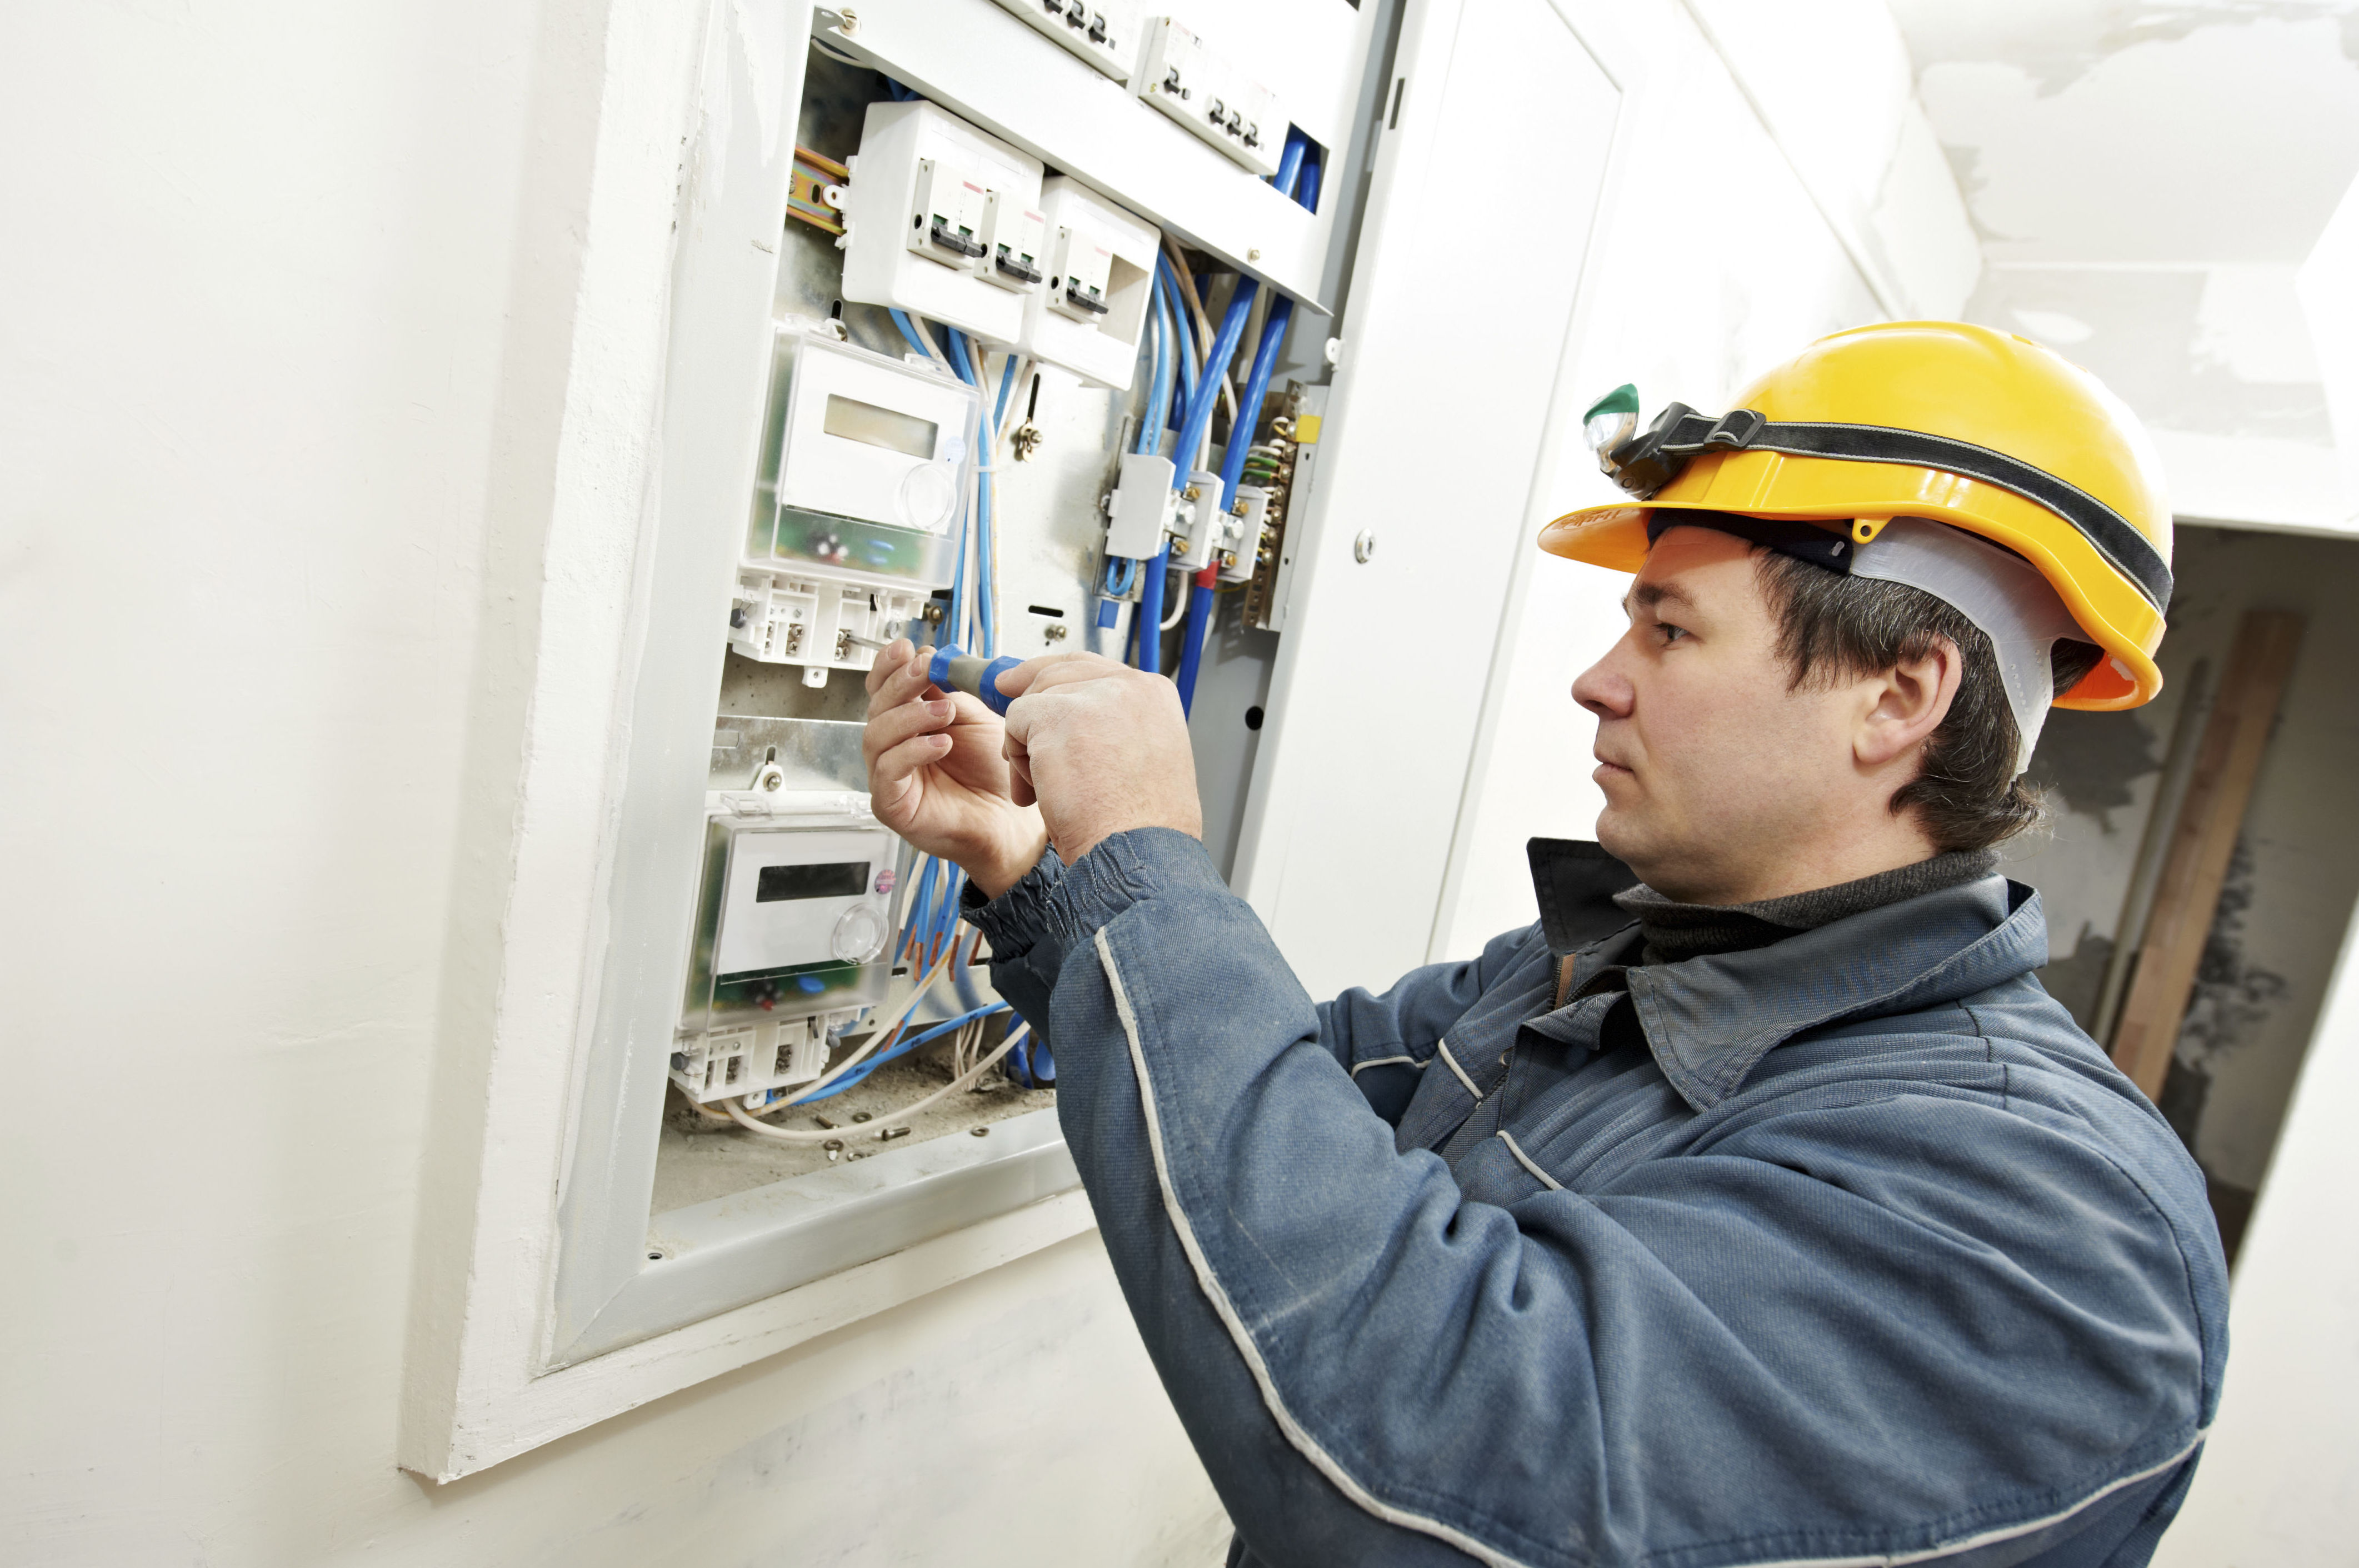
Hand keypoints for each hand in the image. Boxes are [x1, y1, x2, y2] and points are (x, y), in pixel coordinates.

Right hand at [863, 640, 1047, 896]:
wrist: (1011, 822)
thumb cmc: (993, 775)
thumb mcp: (973, 719)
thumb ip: (948, 691)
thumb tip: (927, 658)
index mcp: (908, 725)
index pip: (883, 690)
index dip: (888, 667)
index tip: (905, 648)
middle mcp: (893, 749)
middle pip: (877, 708)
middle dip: (900, 684)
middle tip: (925, 669)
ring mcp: (889, 778)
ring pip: (877, 736)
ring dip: (909, 716)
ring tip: (943, 711)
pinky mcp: (892, 805)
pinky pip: (888, 772)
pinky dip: (912, 752)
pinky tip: (941, 744)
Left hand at [997, 652, 1201, 863]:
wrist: (1139, 854)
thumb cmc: (1142, 826)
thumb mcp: (1147, 760)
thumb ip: (1115, 727)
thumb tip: (1071, 716)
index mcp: (1154, 694)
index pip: (1093, 668)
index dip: (1054, 680)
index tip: (1027, 687)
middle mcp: (1129, 686)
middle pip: (1058, 675)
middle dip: (1032, 709)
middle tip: (1017, 742)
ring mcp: (1095, 697)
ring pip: (1034, 701)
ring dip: (1030, 746)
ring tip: (1048, 788)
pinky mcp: (1058, 716)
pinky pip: (1015, 722)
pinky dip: (1018, 760)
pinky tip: (1041, 789)